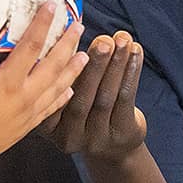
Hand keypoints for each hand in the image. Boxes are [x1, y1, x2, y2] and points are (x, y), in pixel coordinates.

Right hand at [0, 2, 87, 168]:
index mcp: (8, 82)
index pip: (31, 46)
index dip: (42, 23)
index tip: (52, 6)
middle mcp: (24, 96)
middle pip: (53, 65)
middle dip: (67, 43)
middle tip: (79, 26)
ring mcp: (28, 112)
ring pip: (58, 86)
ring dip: (73, 69)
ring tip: (85, 54)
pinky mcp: (27, 126)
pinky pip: (52, 108)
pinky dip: (63, 96)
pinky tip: (70, 89)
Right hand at [39, 30, 145, 162]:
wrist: (111, 149)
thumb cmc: (83, 112)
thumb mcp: (63, 103)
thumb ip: (58, 77)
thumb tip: (63, 33)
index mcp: (47, 127)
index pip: (50, 97)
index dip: (59, 69)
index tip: (66, 43)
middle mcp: (69, 136)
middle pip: (81, 97)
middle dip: (95, 65)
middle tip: (103, 40)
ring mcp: (96, 138)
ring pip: (105, 96)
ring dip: (116, 65)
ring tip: (122, 40)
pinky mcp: (120, 133)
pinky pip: (126, 99)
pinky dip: (131, 72)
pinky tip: (135, 52)